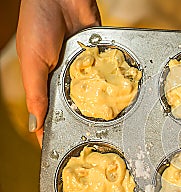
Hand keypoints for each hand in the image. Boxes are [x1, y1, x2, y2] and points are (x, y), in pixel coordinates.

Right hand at [16, 0, 100, 145]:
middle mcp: (66, 76)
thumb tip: (35, 125)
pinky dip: (112, 79)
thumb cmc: (37, 23)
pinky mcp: (99, 55)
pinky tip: (120, 91)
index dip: (54, 130)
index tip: (62, 150)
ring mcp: (84, 67)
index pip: (49, 112)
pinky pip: (107, 71)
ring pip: (95, 91)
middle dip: (84, 120)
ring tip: (111, 119)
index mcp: (45, 80)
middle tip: (95, 138)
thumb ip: (36, 93)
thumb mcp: (32, 62)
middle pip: (76, 105)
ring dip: (101, 102)